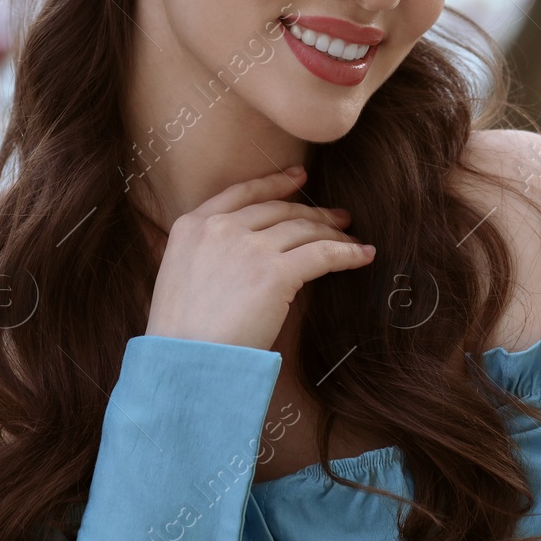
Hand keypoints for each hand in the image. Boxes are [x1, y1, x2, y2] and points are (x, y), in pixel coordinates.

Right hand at [143, 166, 374, 351]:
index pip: (242, 193)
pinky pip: (323, 255)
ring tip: (353, 239)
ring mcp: (250, 247)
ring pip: (303, 230)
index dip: (275, 183)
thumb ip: (204, 255)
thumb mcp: (177, 276)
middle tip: (338, 218)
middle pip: (279, 210)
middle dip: (313, 212)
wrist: (184, 361)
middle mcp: (221, 228)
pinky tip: (363, 256)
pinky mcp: (276, 272)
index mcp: (192, 225)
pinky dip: (348, 254)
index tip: (299, 178)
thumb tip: (233, 259)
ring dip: (334, 233)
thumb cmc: (180, 334)